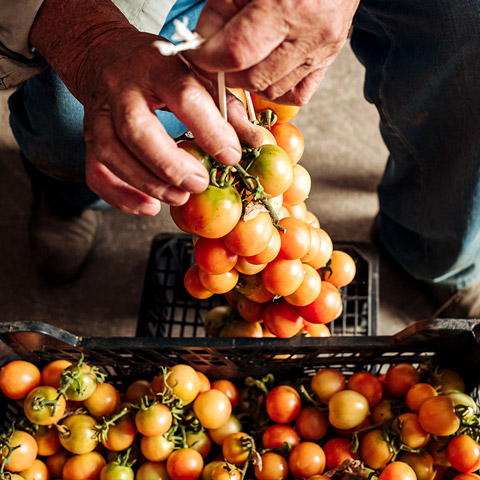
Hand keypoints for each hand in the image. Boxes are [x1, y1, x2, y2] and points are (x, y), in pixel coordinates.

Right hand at [30, 0, 260, 214]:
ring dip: (147, 183)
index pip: (184, 96)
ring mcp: (99, 113)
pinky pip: (96, 172)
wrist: (106, 54)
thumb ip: (226, 106)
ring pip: (112, 153)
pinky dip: (121, 196)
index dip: (210, 130)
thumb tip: (255, 141)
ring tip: (179, 197)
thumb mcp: (197, 73)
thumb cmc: (160, 69)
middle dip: (171, 165)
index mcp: (157, 64)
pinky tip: (150, 205)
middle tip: (200, 184)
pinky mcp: (88, 136)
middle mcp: (122, 87)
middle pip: (137, 129)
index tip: (231, 156)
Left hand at [187, 0, 359, 104]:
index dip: (209, 59)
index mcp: (288, 5)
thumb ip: (222, 8)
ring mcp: (321, 50)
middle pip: (253, 78)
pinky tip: (264, 72)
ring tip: (240, 60)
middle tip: (214, 58)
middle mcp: (310, 32)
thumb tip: (203, 41)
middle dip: (225, 73)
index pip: (237, 52)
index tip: (197, 54)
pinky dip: (276, 90)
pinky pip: (297, 94)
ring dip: (248, 82)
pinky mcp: (327, 59)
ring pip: (272, 90)